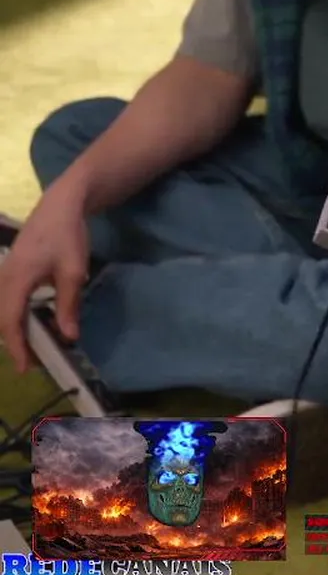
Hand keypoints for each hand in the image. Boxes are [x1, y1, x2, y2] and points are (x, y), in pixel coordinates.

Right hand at [0, 181, 91, 372]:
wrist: (60, 206)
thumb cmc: (67, 236)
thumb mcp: (73, 272)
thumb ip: (69, 304)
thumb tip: (69, 336)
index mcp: (17, 280)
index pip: (11, 321)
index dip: (17, 346)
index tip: (26, 368)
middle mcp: (4, 278)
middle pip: (2, 318)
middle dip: (14, 341)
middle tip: (31, 362)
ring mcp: (5, 272)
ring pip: (2, 308)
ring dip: (13, 329)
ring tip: (31, 346)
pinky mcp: (10, 269)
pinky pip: (6, 298)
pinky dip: (14, 314)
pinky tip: (29, 321)